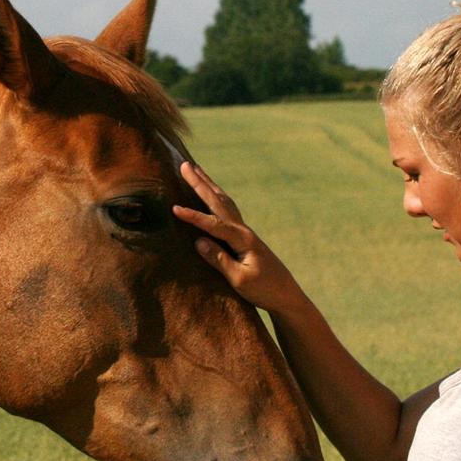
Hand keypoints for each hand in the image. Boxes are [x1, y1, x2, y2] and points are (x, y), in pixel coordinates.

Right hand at [172, 162, 306, 315]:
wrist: (286, 295)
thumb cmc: (264, 290)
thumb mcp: (239, 280)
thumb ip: (219, 260)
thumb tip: (198, 241)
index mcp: (243, 239)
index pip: (214, 224)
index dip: (194, 217)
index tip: (174, 209)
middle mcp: (244, 230)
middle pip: (219, 201)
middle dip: (200, 183)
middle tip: (184, 165)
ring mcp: (244, 232)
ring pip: (224, 202)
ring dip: (208, 185)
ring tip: (196, 170)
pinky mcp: (244, 237)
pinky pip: (227, 210)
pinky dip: (216, 197)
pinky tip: (211, 194)